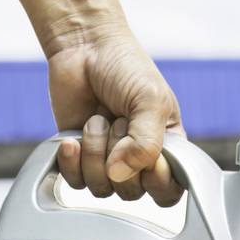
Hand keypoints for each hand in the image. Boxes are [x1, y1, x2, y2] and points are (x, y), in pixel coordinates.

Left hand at [47, 29, 183, 205]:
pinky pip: (75, 182)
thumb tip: (118, 175)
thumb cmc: (125, 68)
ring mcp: (107, 160)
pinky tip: (72, 140)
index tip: (149, 153)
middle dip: (119, 154)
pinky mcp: (78, 157)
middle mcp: (138, 159)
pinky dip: (71, 162)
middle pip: (131, 192)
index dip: (156, 179)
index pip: (168, 190)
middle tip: (117, 120)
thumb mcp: (149, 101)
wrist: (83, 47)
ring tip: (96, 120)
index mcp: (167, 148)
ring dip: (94, 152)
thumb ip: (145, 143)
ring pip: (101, 188)